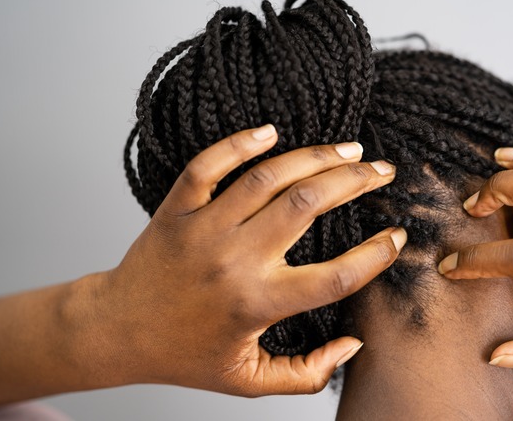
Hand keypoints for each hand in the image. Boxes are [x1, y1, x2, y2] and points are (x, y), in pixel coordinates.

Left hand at [73, 124, 405, 396]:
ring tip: (348, 149)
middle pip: (308, 206)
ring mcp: (204, 229)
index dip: (375, 255)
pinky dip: (239, 143)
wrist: (116, 331)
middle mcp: (235, 260)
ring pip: (268, 178)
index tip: (396, 237)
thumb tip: (353, 346)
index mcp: (258, 303)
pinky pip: (209, 165)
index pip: (335, 277)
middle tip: (381, 170)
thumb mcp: (248, 381)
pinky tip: (271, 131)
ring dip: (315, 157)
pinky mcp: (177, 209)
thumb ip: (307, 374)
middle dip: (355, 181)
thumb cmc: (185, 355)